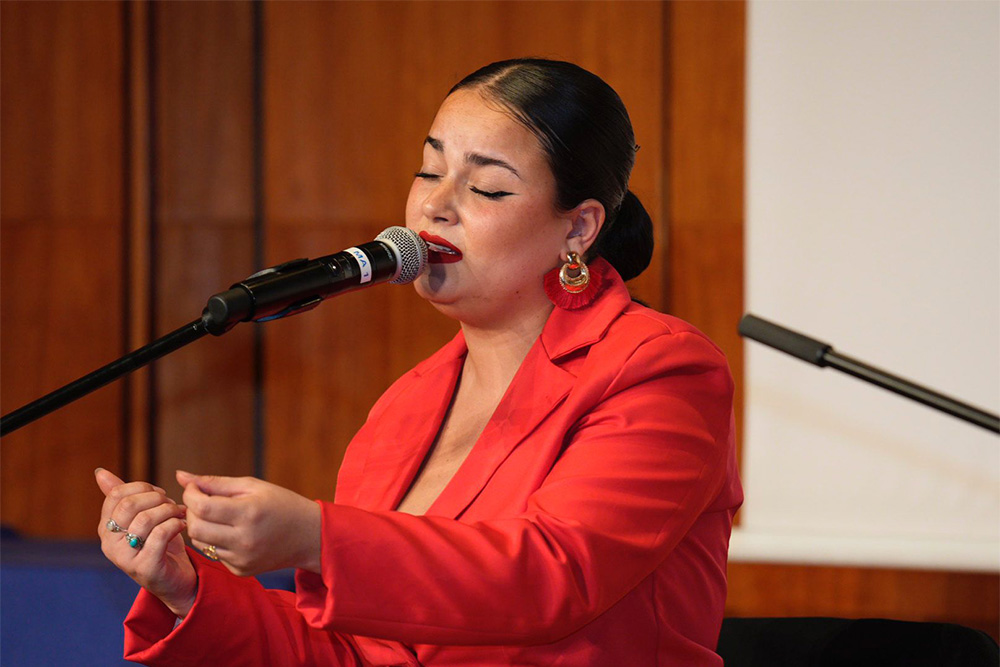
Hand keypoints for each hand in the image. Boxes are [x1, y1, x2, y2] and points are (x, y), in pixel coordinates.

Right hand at [95, 468, 196, 617]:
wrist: (178, 580)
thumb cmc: (160, 544)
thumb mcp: (142, 517)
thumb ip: (123, 496)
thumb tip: (100, 472)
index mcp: (105, 529)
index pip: (116, 495)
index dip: (142, 487)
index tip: (159, 493)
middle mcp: (109, 544)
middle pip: (129, 505)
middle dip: (157, 498)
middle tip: (172, 504)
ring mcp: (125, 558)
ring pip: (146, 519)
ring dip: (169, 510)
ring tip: (180, 513)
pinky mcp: (145, 568)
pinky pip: (160, 535)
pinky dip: (175, 524)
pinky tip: (183, 525)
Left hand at [177, 470, 320, 576]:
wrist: (309, 536)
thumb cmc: (281, 504)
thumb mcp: (253, 486)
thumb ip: (215, 483)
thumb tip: (181, 476)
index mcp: (249, 513)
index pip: (202, 507)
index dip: (191, 495)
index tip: (194, 488)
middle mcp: (244, 540)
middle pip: (195, 527)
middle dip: (191, 512)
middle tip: (202, 501)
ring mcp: (242, 559)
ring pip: (200, 542)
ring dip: (200, 526)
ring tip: (216, 516)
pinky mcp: (241, 570)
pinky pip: (214, 554)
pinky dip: (215, 541)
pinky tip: (230, 532)